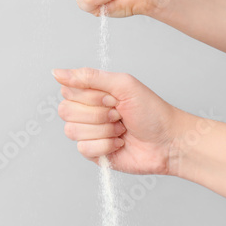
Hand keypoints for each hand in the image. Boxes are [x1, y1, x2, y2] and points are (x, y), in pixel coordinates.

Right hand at [52, 68, 180, 174]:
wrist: (170, 141)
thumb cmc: (152, 111)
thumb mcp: (122, 84)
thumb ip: (88, 76)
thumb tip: (56, 72)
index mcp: (90, 93)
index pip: (67, 91)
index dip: (89, 97)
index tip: (112, 98)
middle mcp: (86, 112)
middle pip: (65, 111)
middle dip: (98, 114)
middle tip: (119, 114)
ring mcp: (88, 133)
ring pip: (72, 131)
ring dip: (104, 130)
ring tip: (121, 129)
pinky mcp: (93, 153)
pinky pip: (83, 148)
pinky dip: (106, 146)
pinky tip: (120, 143)